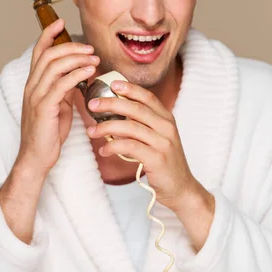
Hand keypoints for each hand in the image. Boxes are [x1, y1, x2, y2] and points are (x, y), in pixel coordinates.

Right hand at [17, 18, 99, 176]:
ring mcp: (36, 96)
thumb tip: (79, 75)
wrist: (36, 158)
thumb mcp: (58, 105)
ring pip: (54, 66)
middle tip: (89, 47)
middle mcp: (32, 86)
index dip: (48, 34)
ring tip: (94, 58)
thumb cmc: (48, 134)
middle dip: (69, 45)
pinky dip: (76, 74)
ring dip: (76, 58)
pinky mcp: (44, 107)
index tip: (60, 22)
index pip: (38, 52)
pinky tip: (90, 72)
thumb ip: (64, 88)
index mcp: (33, 84)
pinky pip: (61, 84)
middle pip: (48, 55)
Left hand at [86, 79, 200, 210]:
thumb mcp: (158, 138)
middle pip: (135, 109)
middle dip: (111, 104)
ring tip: (92, 131)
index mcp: (167, 119)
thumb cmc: (164, 162)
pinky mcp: (157, 158)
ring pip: (130, 127)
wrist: (180, 188)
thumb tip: (115, 113)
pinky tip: (103, 150)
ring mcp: (163, 143)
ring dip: (106, 127)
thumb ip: (142, 125)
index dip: (130, 88)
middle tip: (92, 105)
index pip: (147, 97)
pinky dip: (113, 147)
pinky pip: (130, 147)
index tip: (112, 84)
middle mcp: (167, 128)